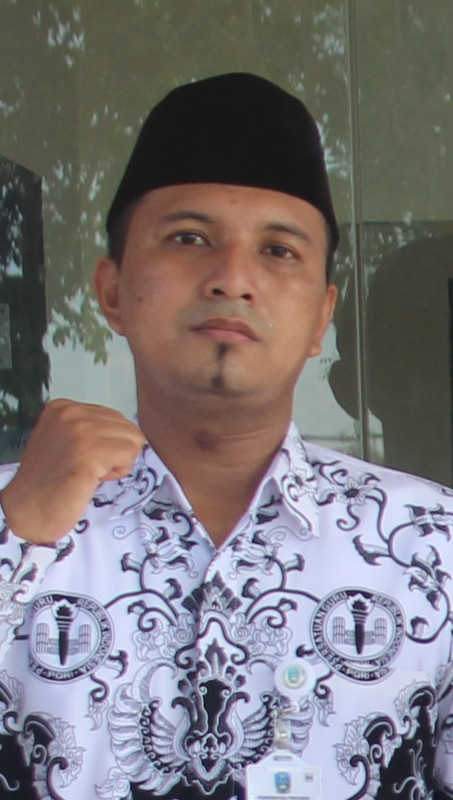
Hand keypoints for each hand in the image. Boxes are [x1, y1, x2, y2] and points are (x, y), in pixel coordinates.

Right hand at [0, 399, 145, 543]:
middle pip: (127, 426)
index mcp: (63, 407)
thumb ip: (90, 430)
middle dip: (116, 451)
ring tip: (90, 473)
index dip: (106, 444)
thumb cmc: (49, 483)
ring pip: (133, 439)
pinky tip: (93, 479)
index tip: (82, 458)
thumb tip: (126, 433)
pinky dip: (118, 472)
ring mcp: (80, 430)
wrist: (27, 510)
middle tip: (88, 469)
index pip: (114, 417)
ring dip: (118, 462)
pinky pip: (130, 455)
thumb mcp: (64, 440)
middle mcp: (71, 413)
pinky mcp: (90, 450)